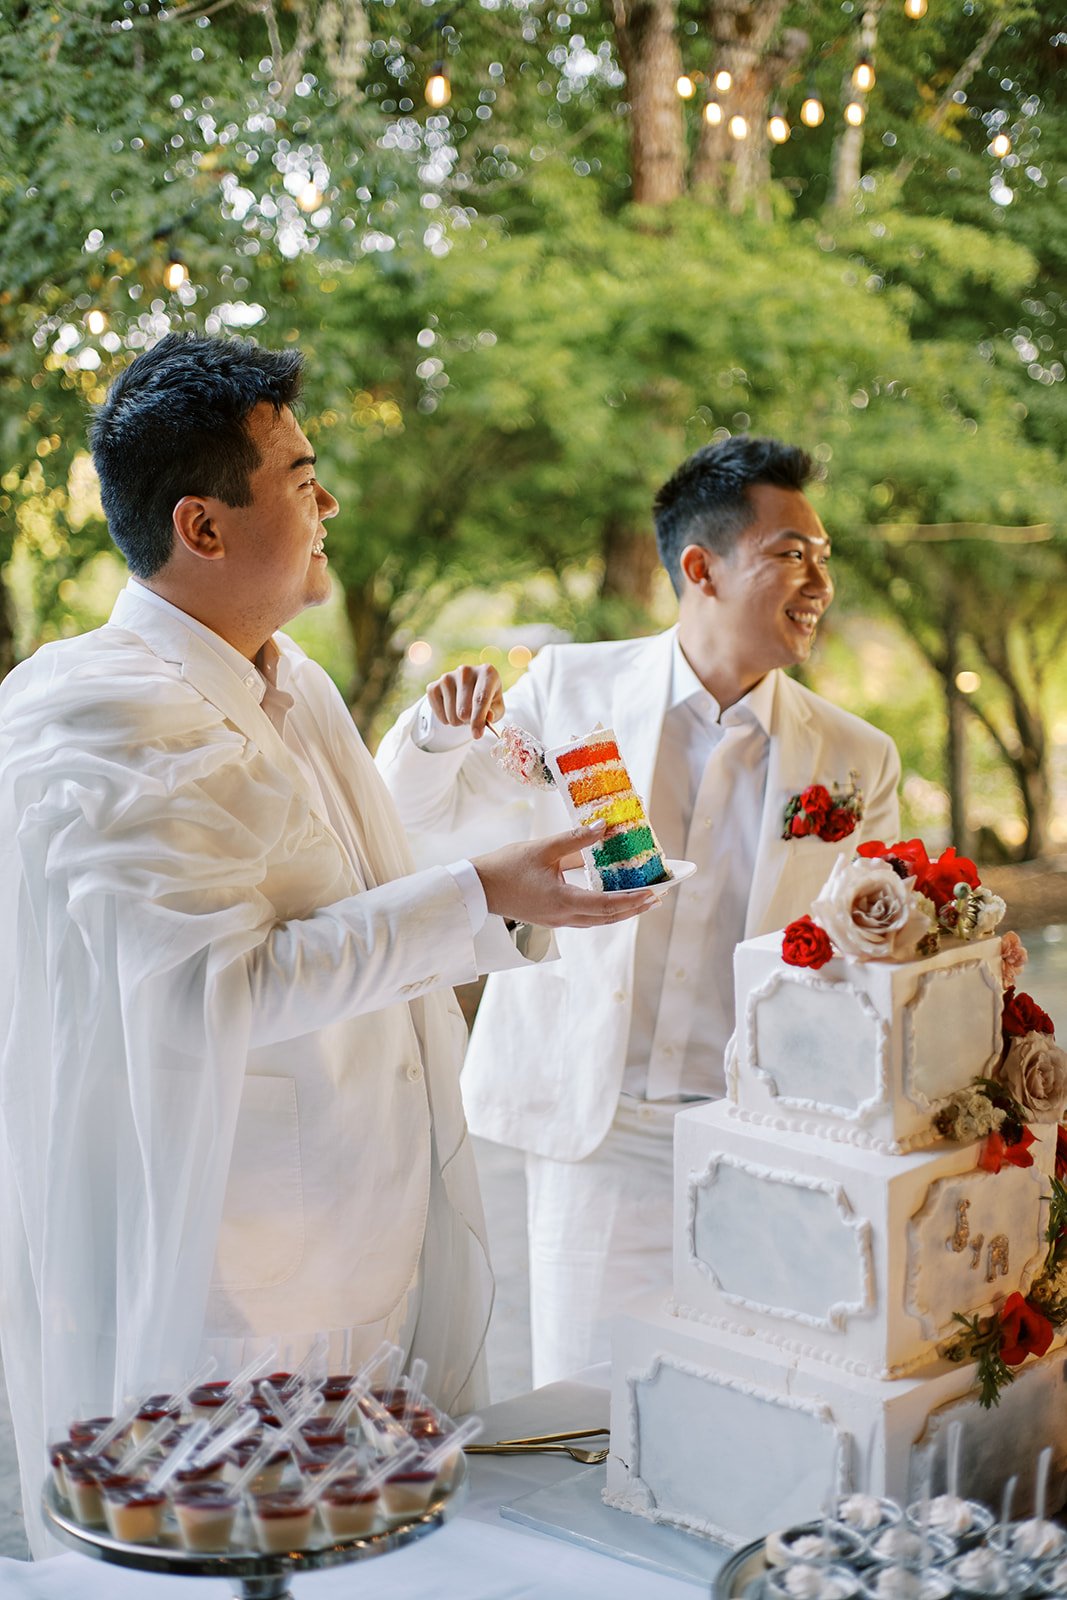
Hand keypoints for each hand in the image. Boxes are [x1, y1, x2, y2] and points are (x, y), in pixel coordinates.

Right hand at [427, 664, 503, 739]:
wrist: (469, 688)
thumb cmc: (486, 699)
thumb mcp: (496, 707)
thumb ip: (494, 713)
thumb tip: (487, 718)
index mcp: (486, 672)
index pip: (480, 698)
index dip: (478, 719)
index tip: (477, 735)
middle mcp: (466, 671)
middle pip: (464, 710)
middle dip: (468, 722)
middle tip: (472, 717)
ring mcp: (447, 677)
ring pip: (451, 715)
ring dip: (458, 721)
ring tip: (463, 712)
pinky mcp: (433, 686)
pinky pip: (439, 714)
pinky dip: (446, 719)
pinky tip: (452, 710)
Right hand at [473, 823, 659, 927]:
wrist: (478, 888)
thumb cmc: (507, 866)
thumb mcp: (543, 848)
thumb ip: (576, 839)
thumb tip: (604, 827)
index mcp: (563, 901)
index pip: (607, 904)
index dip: (633, 900)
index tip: (654, 893)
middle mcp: (564, 916)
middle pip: (608, 917)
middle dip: (635, 908)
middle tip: (657, 897)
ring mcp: (557, 920)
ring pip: (598, 920)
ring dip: (621, 911)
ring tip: (641, 900)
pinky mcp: (552, 918)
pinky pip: (586, 918)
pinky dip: (604, 910)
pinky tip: (610, 899)